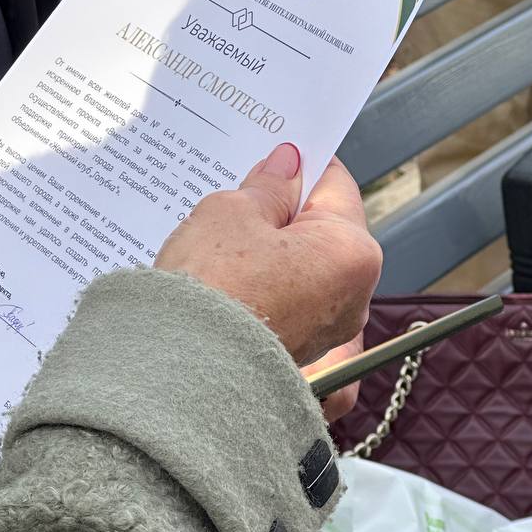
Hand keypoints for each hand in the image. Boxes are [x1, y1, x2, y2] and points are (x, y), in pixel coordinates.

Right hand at [155, 143, 380, 410]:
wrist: (176, 377)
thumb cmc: (210, 290)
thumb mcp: (231, 213)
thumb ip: (268, 185)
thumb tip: (287, 165)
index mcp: (352, 252)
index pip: (334, 184)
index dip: (299, 164)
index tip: (273, 153)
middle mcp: (354, 298)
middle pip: (321, 232)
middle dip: (282, 215)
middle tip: (236, 202)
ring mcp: (328, 335)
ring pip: (303, 272)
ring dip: (270, 256)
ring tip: (220, 248)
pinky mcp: (299, 359)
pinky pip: (286, 308)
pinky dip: (263, 292)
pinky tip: (225, 284)